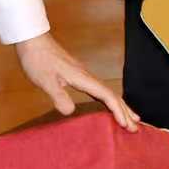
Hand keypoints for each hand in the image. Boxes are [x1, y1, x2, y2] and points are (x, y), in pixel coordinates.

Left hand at [15, 32, 139, 129]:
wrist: (33, 40)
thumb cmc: (38, 59)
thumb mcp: (45, 80)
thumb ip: (58, 95)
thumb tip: (71, 112)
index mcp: (82, 78)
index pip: (107, 95)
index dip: (118, 111)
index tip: (126, 125)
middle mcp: (87, 76)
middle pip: (112, 94)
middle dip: (125, 111)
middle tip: (135, 127)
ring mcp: (83, 75)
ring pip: (107, 92)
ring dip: (119, 106)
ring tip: (131, 117)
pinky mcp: (78, 75)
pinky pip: (99, 90)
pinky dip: (108, 100)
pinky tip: (107, 104)